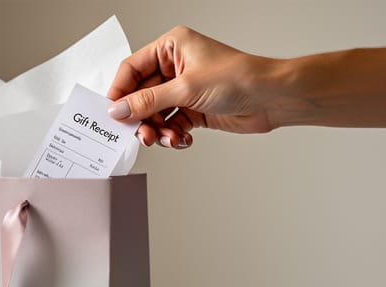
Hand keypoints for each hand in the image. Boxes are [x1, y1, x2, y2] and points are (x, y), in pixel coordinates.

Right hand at [107, 26, 279, 148]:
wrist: (273, 98)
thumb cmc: (239, 77)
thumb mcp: (185, 88)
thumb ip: (147, 102)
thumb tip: (119, 110)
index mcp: (172, 47)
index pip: (132, 69)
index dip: (120, 92)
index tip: (113, 113)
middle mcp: (175, 67)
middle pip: (141, 96)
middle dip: (141, 118)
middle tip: (142, 134)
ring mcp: (184, 89)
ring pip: (155, 114)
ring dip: (158, 130)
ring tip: (166, 139)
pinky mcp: (193, 109)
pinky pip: (171, 125)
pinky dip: (173, 135)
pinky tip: (182, 139)